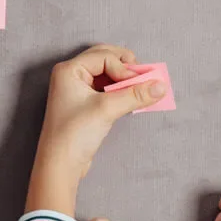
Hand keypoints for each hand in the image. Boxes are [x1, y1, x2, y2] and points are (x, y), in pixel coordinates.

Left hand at [26, 45, 165, 214]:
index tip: (141, 82)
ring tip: (141, 87)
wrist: (60, 164)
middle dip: (125, 66)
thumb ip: (135, 95)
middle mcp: (71, 76)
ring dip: (124, 79)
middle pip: (104, 59)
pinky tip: (131, 98)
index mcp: (69, 70)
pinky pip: (105, 88)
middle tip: (143, 75)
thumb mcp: (107, 109)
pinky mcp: (83, 104)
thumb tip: (160, 85)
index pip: (103, 56)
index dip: (124, 67)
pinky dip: (119, 90)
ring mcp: (76, 90)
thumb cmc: (75, 133)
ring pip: (105, 74)